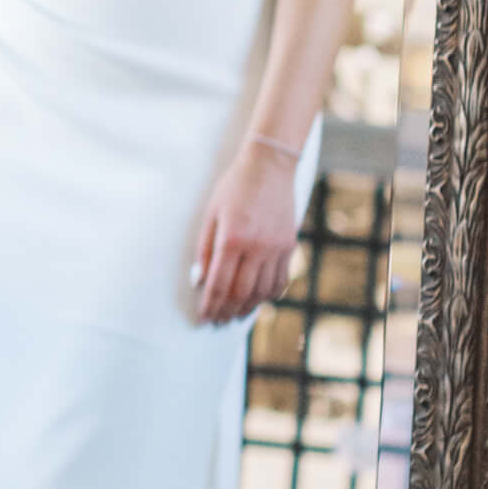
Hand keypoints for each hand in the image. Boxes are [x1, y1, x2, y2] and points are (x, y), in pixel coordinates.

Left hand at [192, 141, 301, 325]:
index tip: (204, 318)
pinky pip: (280, 280)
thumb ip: (204, 249)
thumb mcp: (211, 214)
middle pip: (241, 292)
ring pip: (262, 291)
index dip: (210, 305)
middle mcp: (256, 247)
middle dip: (227, 311)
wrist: (270, 166)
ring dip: (248, 308)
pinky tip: (258, 300)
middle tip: (218, 322)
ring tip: (235, 316)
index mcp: (232, 238)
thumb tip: (198, 279)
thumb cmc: (234, 187)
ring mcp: (276, 248)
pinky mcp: (289, 245)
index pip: (219, 283)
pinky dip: (268, 295)